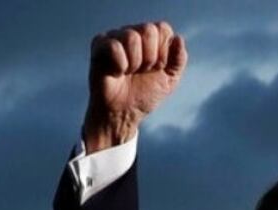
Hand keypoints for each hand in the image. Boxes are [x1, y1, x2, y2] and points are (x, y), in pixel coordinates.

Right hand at [83, 21, 186, 151]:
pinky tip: (116, 72)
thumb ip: (179, 60)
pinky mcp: (99, 45)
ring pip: (131, 37)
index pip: (163, 28)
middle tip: (141, 71)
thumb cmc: (144, 95)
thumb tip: (178, 38)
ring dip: (134, 62)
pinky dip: (120, 64)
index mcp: (150, 38)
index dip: (163, 52)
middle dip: (150, 57)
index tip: (157, 68)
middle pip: (149, 30)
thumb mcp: (169, 80)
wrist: (123, 113)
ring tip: (128, 72)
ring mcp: (115, 37)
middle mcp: (133, 33)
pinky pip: (114, 46)